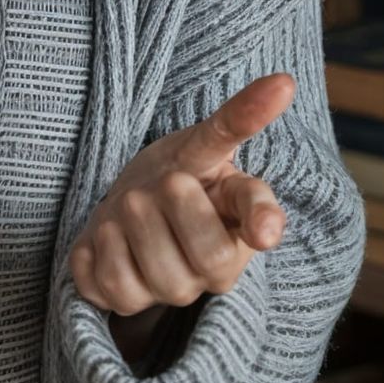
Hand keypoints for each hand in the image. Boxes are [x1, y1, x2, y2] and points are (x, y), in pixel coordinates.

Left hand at [68, 72, 293, 318]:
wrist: (126, 205)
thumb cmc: (176, 175)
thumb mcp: (201, 145)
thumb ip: (236, 121)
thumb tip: (284, 82)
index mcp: (241, 222)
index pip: (258, 221)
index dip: (262, 224)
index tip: (264, 230)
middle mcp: (215, 267)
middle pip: (211, 260)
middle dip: (177, 211)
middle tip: (164, 182)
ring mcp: (173, 289)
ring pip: (160, 278)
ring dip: (133, 226)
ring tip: (131, 203)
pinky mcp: (127, 300)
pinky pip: (113, 290)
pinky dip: (99, 252)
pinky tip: (108, 233)